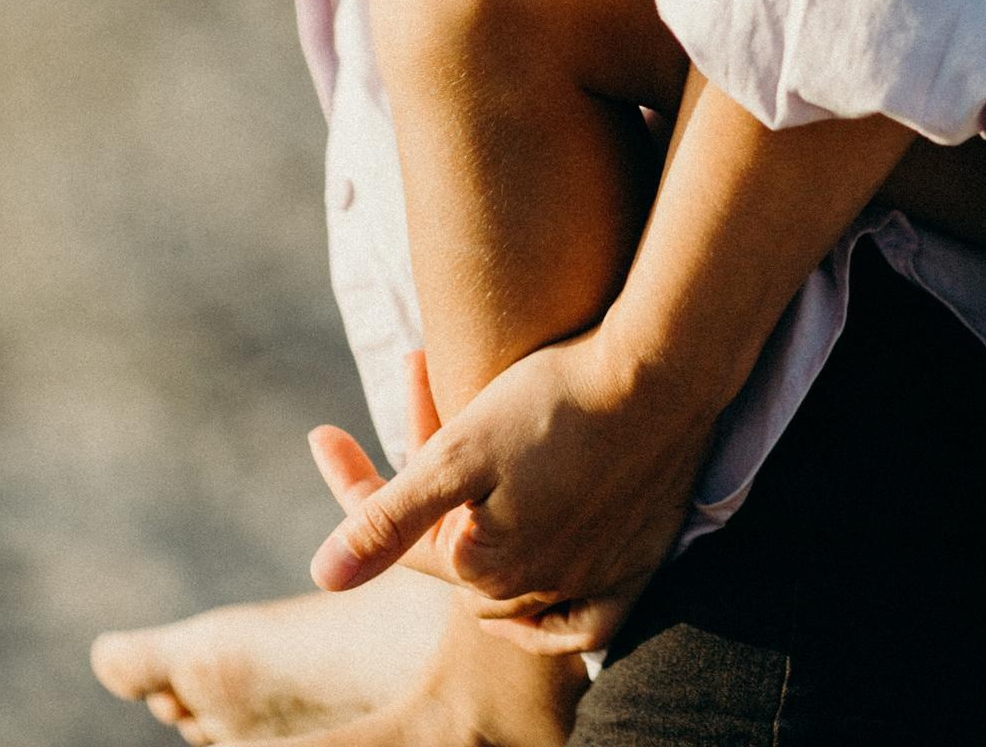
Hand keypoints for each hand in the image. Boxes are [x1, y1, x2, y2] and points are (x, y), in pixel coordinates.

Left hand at [307, 326, 717, 654]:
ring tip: (459, 473)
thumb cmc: (553, 400)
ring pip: (516, 574)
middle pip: (459, 551)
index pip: (403, 544)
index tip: (322, 433)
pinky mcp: (640, 561)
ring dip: (482, 527)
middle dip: (422, 494)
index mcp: (484, 569)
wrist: (662, 372)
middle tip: (403, 411)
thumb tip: (323, 575)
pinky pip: (584, 614)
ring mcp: (594, 579)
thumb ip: (390, 518)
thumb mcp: (457, 452)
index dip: (358, 488)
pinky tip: (538, 584)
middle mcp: (537, 589)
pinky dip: (556, 608)